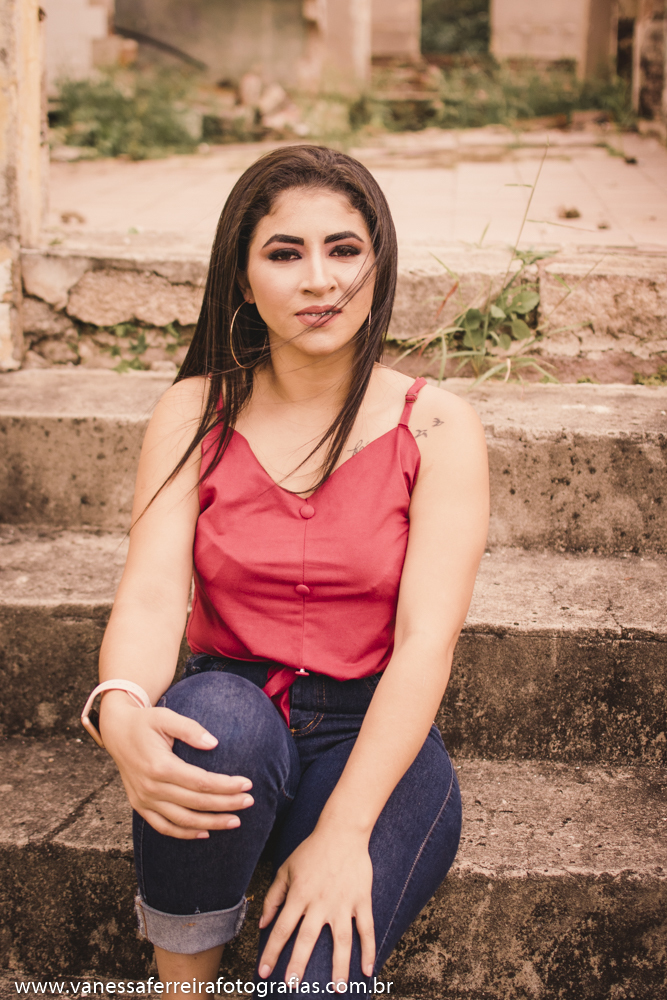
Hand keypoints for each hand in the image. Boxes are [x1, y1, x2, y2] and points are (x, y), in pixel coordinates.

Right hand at [99, 692, 253, 839]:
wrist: (116, 732)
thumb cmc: (145, 722)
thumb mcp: (166, 717)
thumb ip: (190, 729)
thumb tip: (214, 743)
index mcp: (159, 766)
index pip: (201, 782)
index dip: (226, 785)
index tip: (247, 784)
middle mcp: (151, 787)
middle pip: (196, 803)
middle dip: (226, 804)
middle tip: (249, 801)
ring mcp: (144, 800)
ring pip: (183, 820)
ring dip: (211, 823)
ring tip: (235, 821)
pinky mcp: (139, 806)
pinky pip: (164, 827)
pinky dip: (184, 833)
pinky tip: (205, 833)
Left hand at [257, 826, 374, 987]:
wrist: (342, 832)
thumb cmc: (311, 851)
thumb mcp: (286, 869)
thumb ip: (273, 897)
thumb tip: (262, 924)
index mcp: (299, 895)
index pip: (281, 929)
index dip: (271, 953)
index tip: (263, 973)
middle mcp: (320, 902)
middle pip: (307, 939)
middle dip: (298, 964)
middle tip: (290, 987)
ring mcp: (343, 903)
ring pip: (341, 940)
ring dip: (339, 967)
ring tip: (337, 990)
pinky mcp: (361, 900)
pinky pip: (366, 929)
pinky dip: (369, 950)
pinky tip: (368, 971)